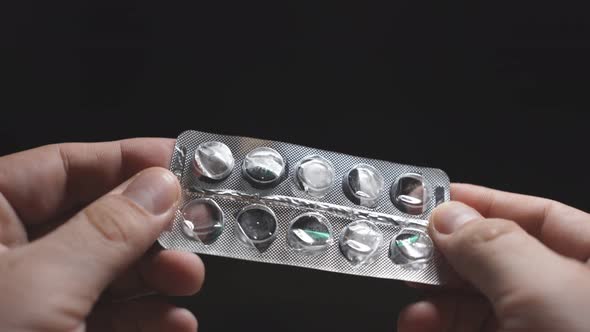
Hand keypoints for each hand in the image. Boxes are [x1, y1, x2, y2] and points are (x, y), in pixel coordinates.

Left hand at [0, 139, 203, 331]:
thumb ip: (106, 232)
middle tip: (197, 223)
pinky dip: (145, 317)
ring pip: (108, 269)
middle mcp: (7, 255)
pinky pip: (106, 314)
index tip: (180, 161)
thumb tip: (158, 188)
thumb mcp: (45, 286)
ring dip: (158, 275)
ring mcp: (30, 298)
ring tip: (187, 277)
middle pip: (95, 220)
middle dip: (153, 228)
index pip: (61, 167)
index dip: (126, 160)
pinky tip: (172, 320)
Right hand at [398, 184, 589, 331]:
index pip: (540, 217)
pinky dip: (440, 324)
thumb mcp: (542, 288)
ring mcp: (544, 326)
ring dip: (435, 296)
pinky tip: (419, 323)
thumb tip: (448, 217)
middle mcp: (572, 294)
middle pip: (499, 259)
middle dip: (448, 254)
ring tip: (409, 292)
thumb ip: (492, 245)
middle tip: (408, 247)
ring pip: (479, 300)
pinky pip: (472, 330)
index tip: (435, 199)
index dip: (484, 204)